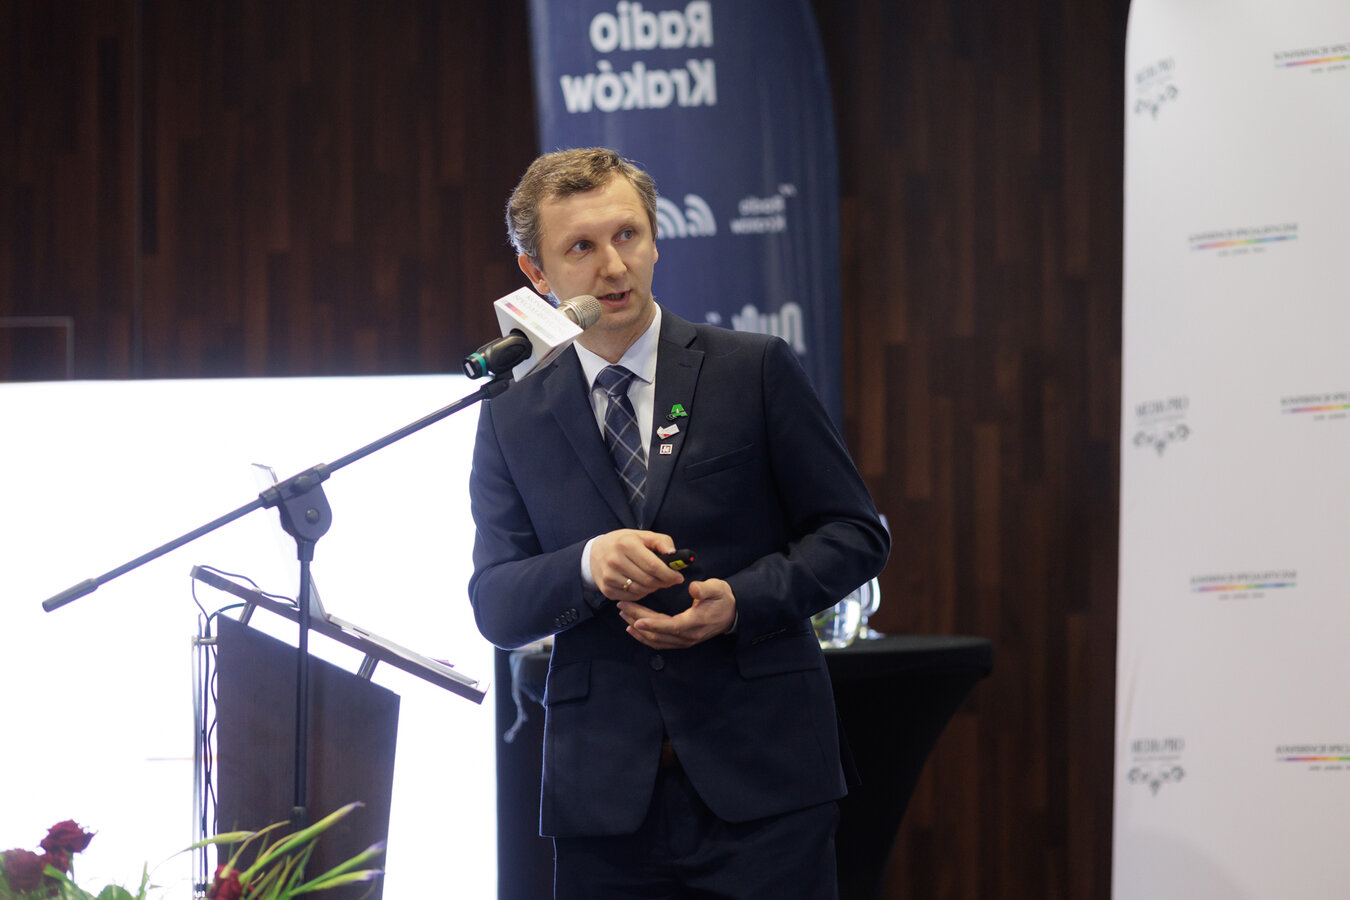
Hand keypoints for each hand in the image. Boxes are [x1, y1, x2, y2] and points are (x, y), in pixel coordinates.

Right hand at [590, 529, 684, 600]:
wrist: (595, 553)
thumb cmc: (623, 543)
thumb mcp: (642, 536)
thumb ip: (661, 542)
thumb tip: (674, 554)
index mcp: (626, 544)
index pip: (653, 565)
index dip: (669, 574)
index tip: (679, 577)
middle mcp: (615, 561)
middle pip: (648, 580)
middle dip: (663, 582)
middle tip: (670, 580)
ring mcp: (609, 577)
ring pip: (641, 590)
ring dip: (653, 588)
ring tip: (655, 581)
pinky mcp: (607, 589)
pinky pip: (631, 597)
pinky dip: (641, 593)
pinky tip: (642, 585)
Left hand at [617, 578, 736, 649]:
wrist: (731, 613)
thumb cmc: (722, 599)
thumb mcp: (718, 589)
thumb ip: (706, 589)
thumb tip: (693, 588)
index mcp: (695, 622)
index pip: (671, 626)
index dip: (653, 624)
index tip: (637, 619)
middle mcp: (688, 636)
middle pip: (659, 633)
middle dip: (638, 620)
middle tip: (622, 606)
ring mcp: (684, 641)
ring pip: (656, 640)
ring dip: (638, 630)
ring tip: (623, 615)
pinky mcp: (681, 641)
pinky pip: (659, 643)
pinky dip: (644, 637)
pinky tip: (632, 629)